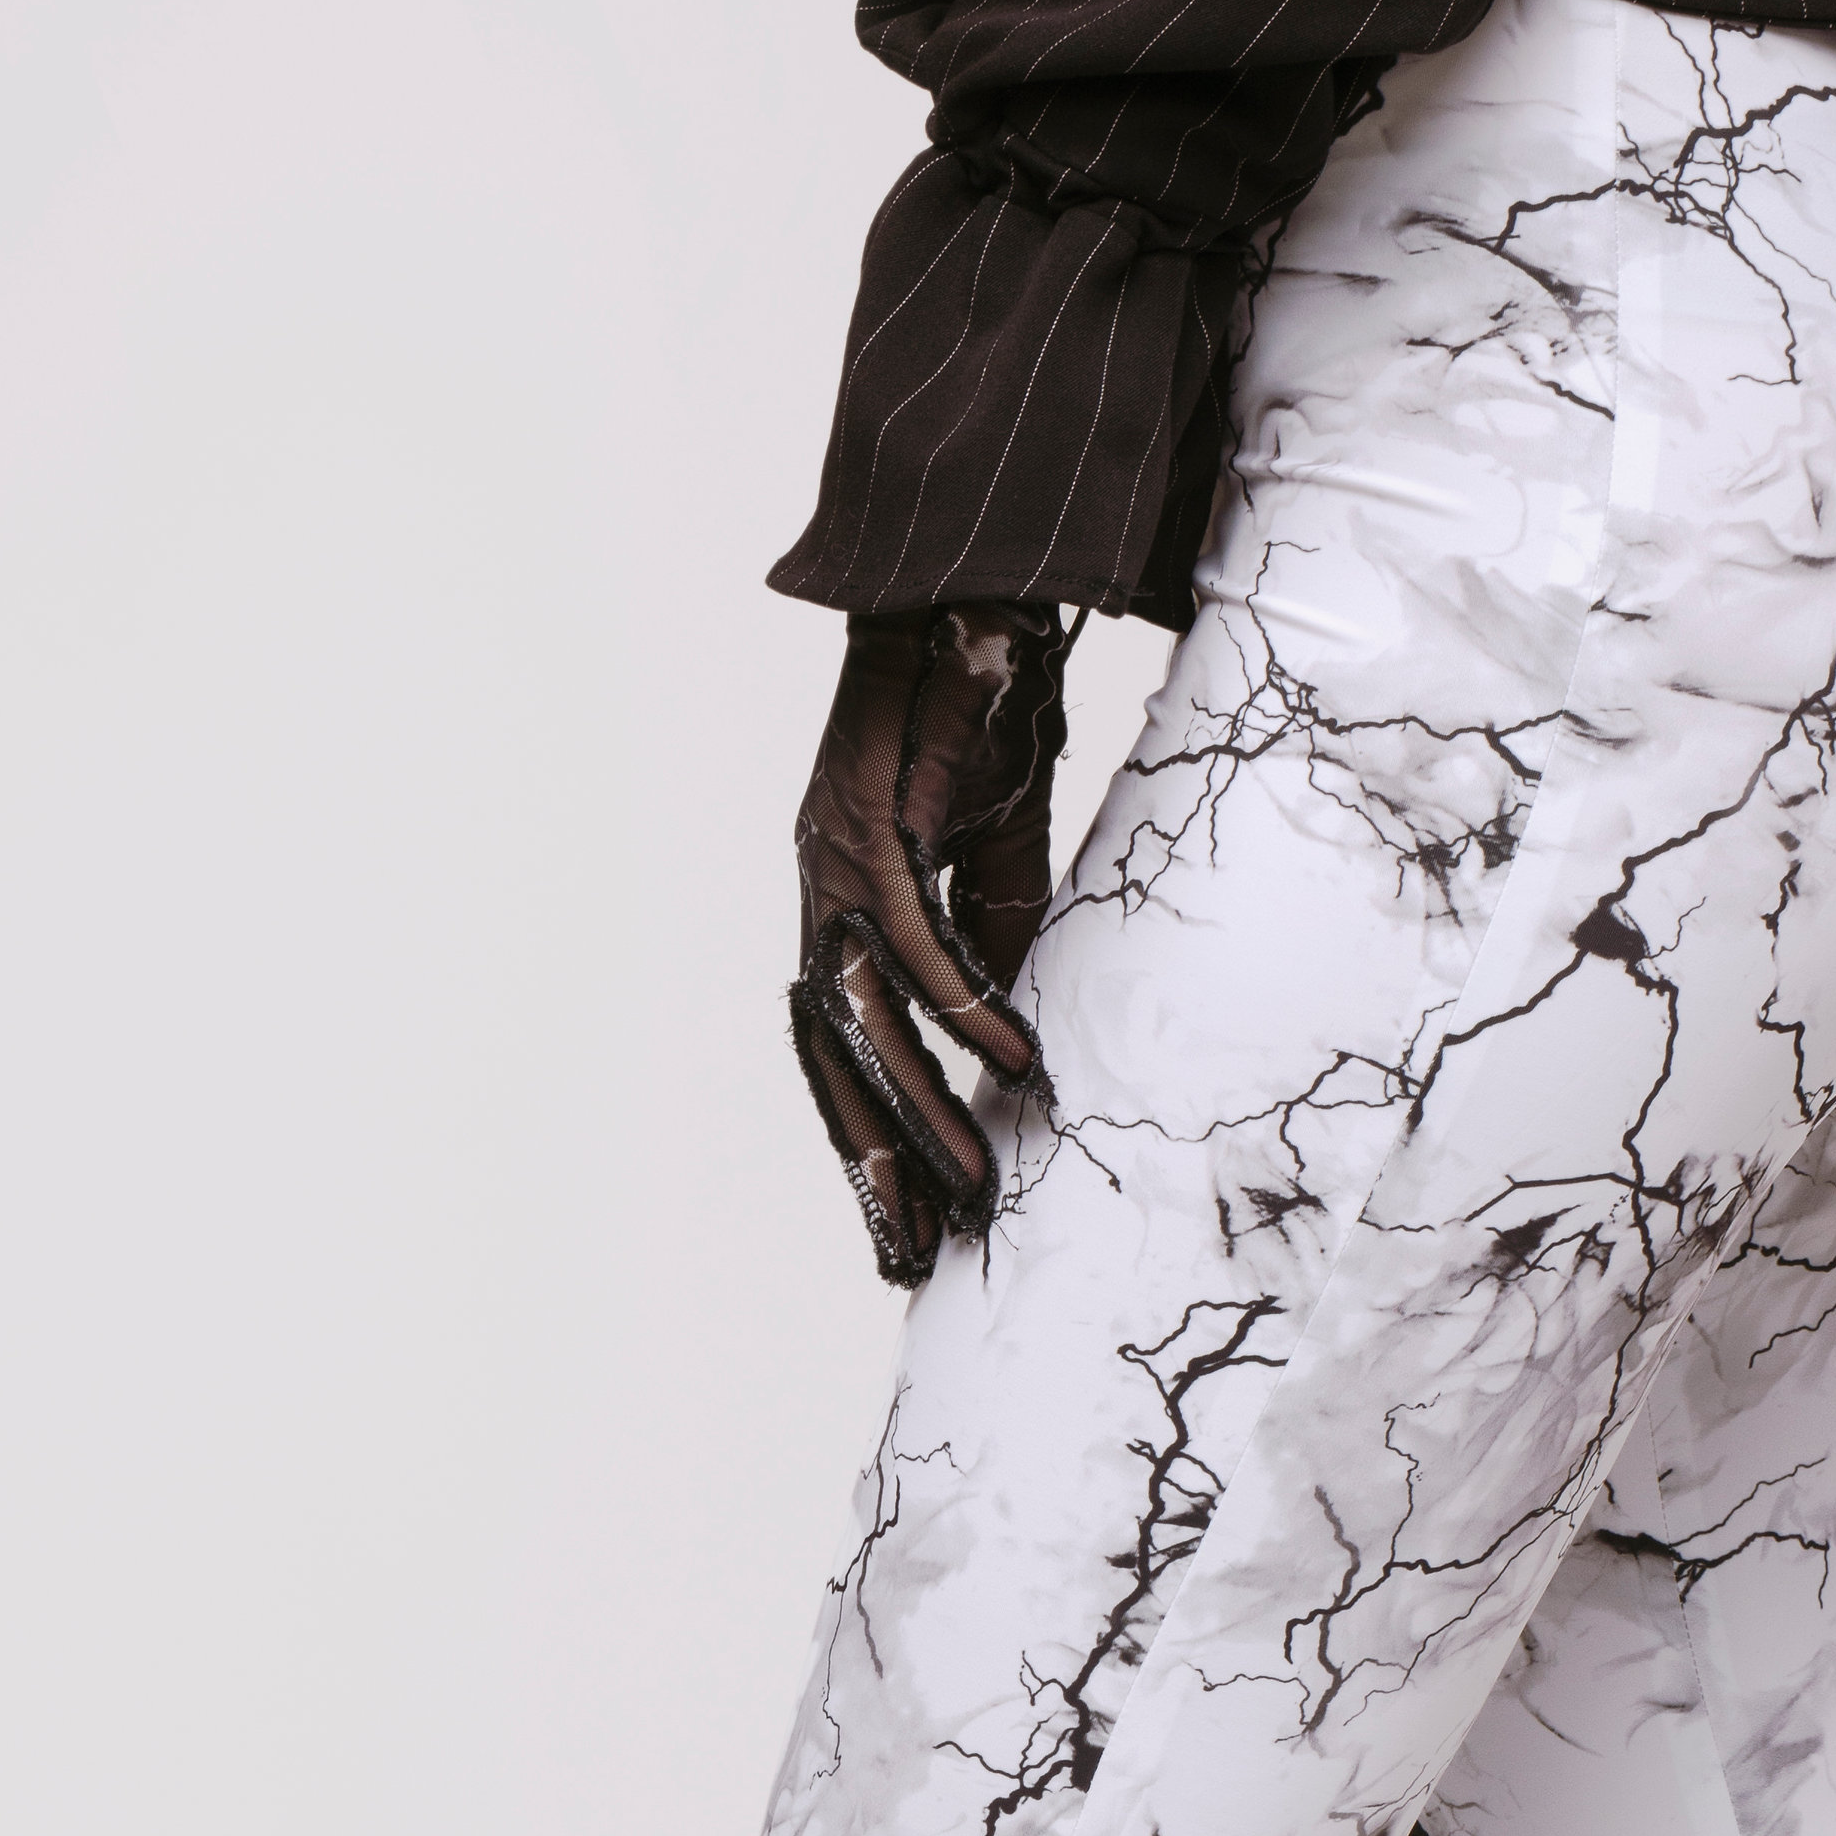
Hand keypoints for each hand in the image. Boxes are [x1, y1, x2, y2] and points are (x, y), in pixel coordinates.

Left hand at [788, 601, 1071, 1284]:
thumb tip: (1007, 1037)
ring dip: (920, 1105)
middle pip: (833, 1055)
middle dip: (874, 1160)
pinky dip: (964, 1008)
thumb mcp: (1002, 850)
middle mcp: (823, 887)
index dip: (871, 1132)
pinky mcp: (877, 823)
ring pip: (864, 1017)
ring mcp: (838, 857)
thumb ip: (997, 938)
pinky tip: (1011, 1062)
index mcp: (844, 899)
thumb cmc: (986, 709)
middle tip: (915, 1250)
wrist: (971, 585)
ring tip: (975, 1181)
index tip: (907, 1220)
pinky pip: (920, 943)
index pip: (844, 1043)